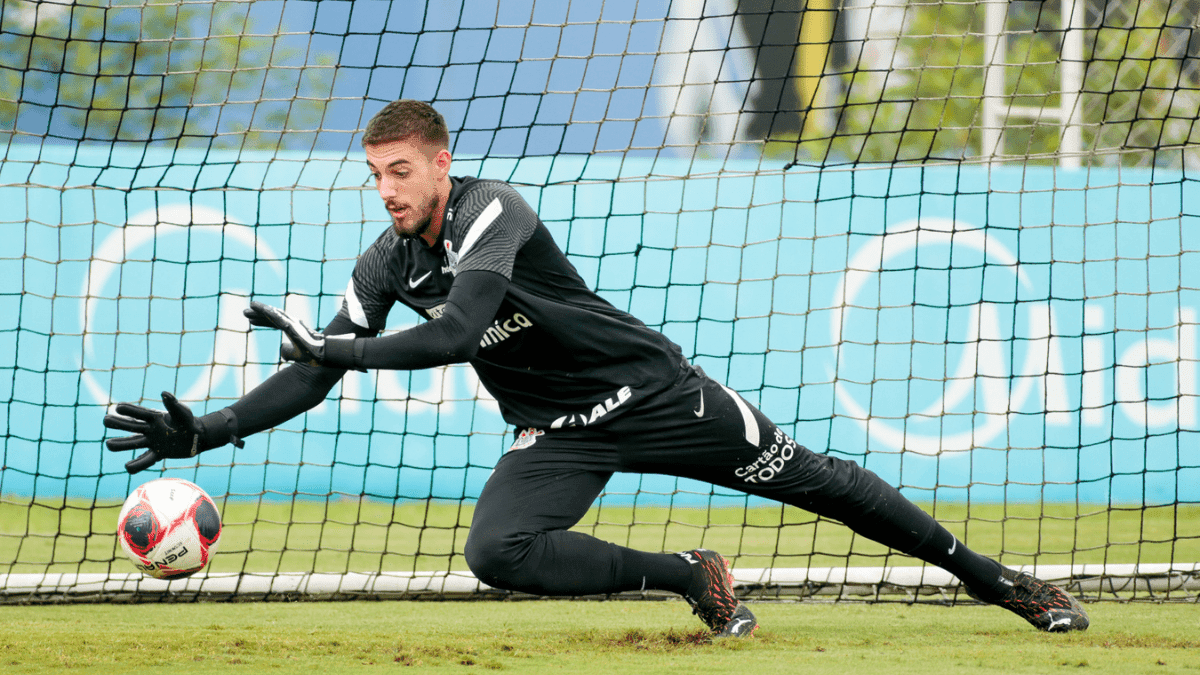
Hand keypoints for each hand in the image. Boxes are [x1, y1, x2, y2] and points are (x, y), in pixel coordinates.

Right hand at [103, 392, 240, 473]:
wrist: (197, 437)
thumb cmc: (188, 422)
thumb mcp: (182, 413)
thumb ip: (173, 405)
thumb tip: (164, 393)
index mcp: (154, 418)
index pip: (139, 413)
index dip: (129, 409)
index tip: (117, 407)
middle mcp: (149, 430)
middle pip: (130, 427)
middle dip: (118, 423)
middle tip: (105, 420)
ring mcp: (151, 442)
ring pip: (133, 443)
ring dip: (121, 444)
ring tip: (108, 445)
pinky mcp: (157, 454)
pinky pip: (145, 461)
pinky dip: (137, 465)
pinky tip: (128, 468)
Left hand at [244, 301, 325, 365]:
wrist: (324, 355)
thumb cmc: (312, 354)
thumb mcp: (296, 355)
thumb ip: (287, 352)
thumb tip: (281, 349)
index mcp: (293, 329)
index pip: (274, 323)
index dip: (262, 321)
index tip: (250, 321)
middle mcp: (292, 324)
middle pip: (272, 317)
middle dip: (258, 314)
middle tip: (245, 312)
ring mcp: (292, 324)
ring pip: (274, 315)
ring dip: (261, 310)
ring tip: (250, 306)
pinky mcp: (292, 326)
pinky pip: (278, 318)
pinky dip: (268, 313)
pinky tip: (260, 309)